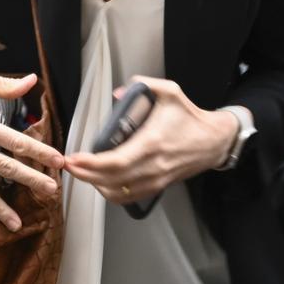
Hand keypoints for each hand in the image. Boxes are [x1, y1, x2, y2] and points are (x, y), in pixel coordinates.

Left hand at [64, 76, 239, 204]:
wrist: (215, 141)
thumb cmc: (190, 117)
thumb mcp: (170, 92)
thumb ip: (144, 85)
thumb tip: (118, 94)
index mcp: (152, 143)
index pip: (115, 161)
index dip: (91, 164)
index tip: (74, 158)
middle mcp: (152, 165)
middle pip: (111, 181)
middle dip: (85, 175)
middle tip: (69, 165)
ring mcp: (156, 179)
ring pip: (119, 193)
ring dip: (96, 186)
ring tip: (82, 173)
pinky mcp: (159, 186)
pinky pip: (130, 197)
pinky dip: (112, 193)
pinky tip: (101, 182)